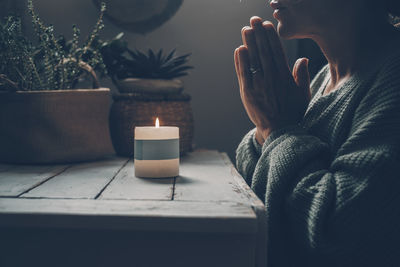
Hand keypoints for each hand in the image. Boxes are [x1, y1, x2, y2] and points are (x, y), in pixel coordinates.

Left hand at [234, 17, 310, 143]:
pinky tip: (239, 49)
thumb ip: (302, 76)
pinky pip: (243, 73)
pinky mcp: (248, 92)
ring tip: (246, 29)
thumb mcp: (303, 94)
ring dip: (249, 43)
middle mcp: (271, 77)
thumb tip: (303, 59)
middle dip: (259, 34)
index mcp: (284, 76)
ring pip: (253, 60)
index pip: (277, 52)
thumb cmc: (292, 113)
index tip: (268, 25)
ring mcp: (258, 84)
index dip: (271, 37)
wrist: (279, 131)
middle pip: (263, 51)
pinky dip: (241, 61)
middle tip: (254, 20)